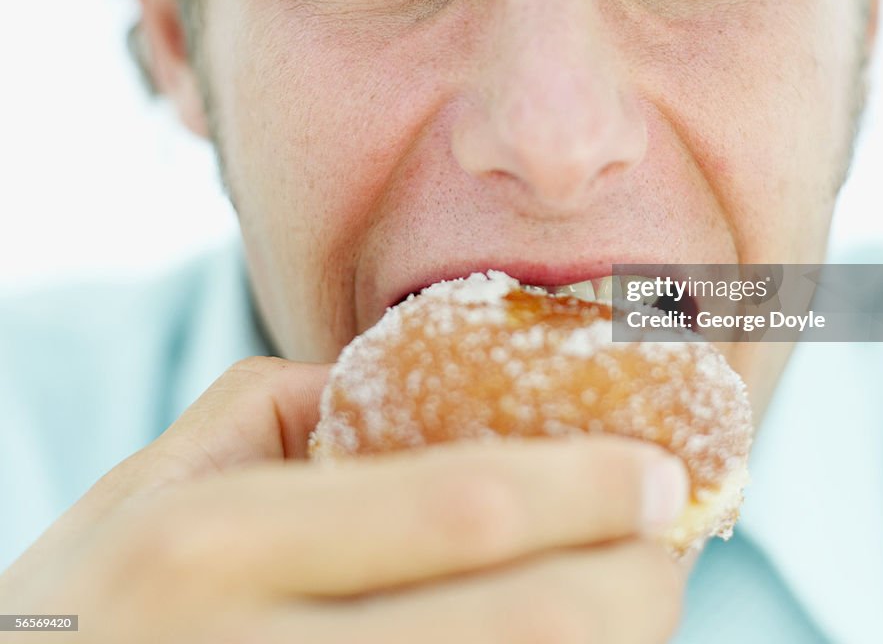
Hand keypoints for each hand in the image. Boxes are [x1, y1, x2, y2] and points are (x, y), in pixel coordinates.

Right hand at [0, 357, 687, 641]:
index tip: (665, 472)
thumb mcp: (155, 484)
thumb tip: (417, 383)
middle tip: (676, 546)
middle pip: (518, 626)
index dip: (583, 490)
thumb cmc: (86, 604)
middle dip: (630, 589)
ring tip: (636, 599)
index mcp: (211, 545)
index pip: (454, 506)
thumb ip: (289, 414)